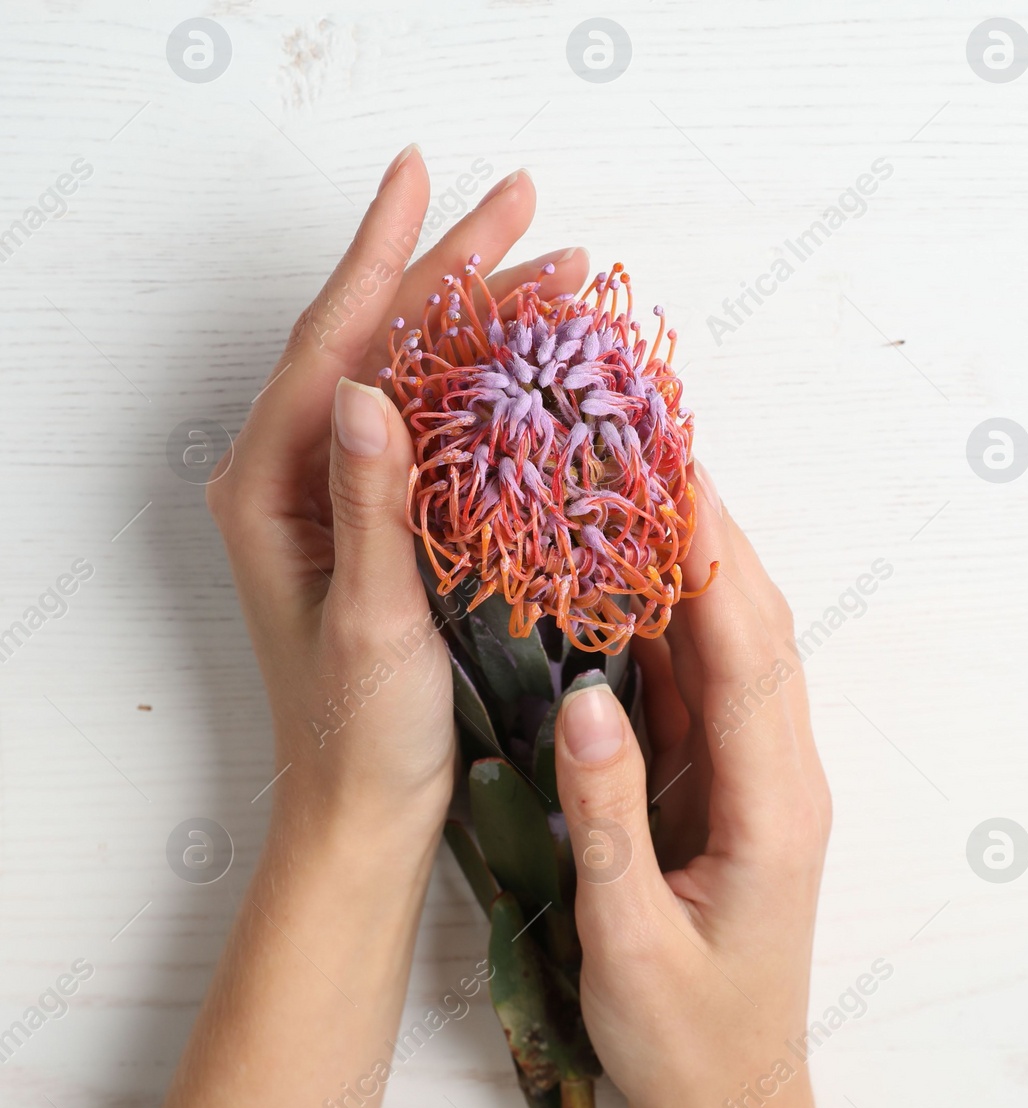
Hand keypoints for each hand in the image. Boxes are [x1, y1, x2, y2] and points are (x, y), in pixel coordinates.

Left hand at [206, 146, 592, 841]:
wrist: (366, 813)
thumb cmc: (360, 733)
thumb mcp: (371, 621)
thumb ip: (371, 505)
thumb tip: (374, 388)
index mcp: (272, 487)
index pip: (335, 342)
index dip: (386, 254)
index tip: (427, 177)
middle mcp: (302, 476)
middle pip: (381, 342)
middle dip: (456, 274)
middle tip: (529, 208)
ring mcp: (347, 497)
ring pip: (416, 379)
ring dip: (484, 325)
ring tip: (556, 278)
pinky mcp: (388, 524)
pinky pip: (438, 431)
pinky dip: (489, 388)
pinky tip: (535, 368)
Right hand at [554, 473, 889, 1107]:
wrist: (739, 1107)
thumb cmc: (690, 1043)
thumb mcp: (631, 943)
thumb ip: (609, 818)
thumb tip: (584, 699)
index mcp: (773, 808)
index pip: (746, 651)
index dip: (710, 552)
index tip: (669, 465)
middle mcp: (783, 776)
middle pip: (757, 624)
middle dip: (710, 528)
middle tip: (650, 440)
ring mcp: (764, 780)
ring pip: (739, 646)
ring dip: (697, 566)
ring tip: (636, 485)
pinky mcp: (735, 792)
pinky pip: (710, 689)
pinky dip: (678, 629)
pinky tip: (629, 589)